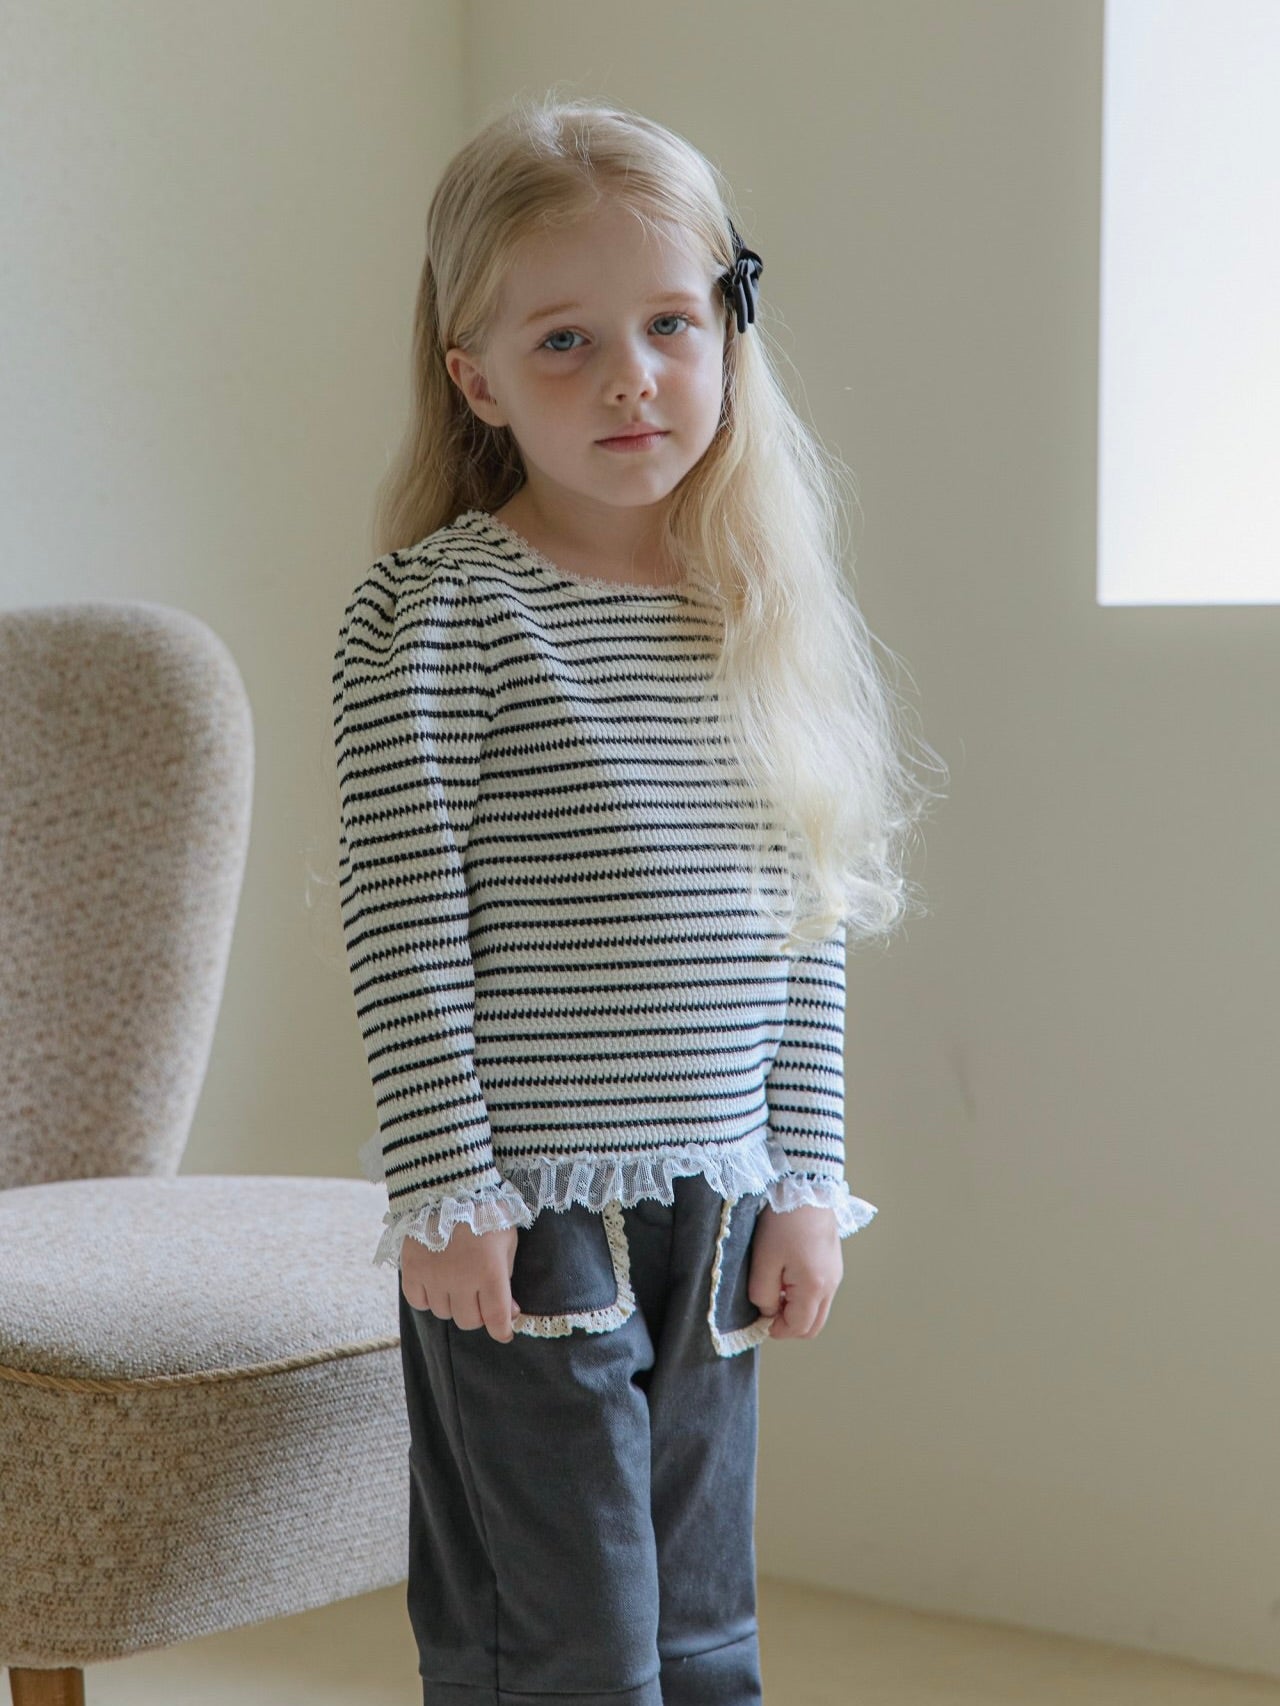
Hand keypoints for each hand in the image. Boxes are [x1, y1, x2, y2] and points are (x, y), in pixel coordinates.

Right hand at [400, 1222, 520, 1342]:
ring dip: (453, 1303)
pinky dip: (428, 1298)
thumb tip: (510, 1312)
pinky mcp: (412, 1270)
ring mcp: (433, 1276)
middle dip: (478, 1312)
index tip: (504, 1331)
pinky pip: (419, 1302)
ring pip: (444, 1313)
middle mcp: (461, 1280)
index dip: (502, 1330)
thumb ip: (507, 1276)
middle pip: (469, 1321)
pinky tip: (435, 1282)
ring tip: (456, 1282)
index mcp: (489, 1272)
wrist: (449, 1184)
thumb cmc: (486, 1211)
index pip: (497, 1319)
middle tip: (479, 1296)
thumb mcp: (507, 1240)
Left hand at [747, 1204, 842, 1338]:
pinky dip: (804, 1296)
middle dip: (789, 1325)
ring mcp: (836, 1275)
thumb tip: (769, 1311)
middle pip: (813, 1325)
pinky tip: (787, 1276)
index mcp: (814, 1288)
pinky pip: (821, 1293)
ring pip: (818, 1310)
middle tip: (768, 1309)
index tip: (759, 1318)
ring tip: (775, 1289)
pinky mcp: (834, 1263)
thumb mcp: (764, 1260)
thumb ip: (763, 1294)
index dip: (777, 1330)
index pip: (799, 1328)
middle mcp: (831, 1285)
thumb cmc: (783, 1222)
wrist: (806, 1187)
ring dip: (797, 1310)